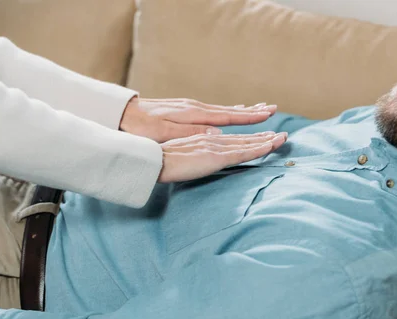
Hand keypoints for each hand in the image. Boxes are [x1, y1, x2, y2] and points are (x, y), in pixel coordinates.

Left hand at [120, 97, 276, 142]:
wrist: (123, 114)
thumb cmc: (141, 127)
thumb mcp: (164, 133)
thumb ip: (191, 132)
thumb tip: (217, 132)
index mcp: (193, 114)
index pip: (228, 116)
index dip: (249, 117)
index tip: (268, 116)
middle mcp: (195, 108)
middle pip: (229, 110)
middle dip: (252, 112)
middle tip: (273, 109)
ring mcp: (189, 107)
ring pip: (222, 109)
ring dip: (241, 110)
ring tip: (258, 109)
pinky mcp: (183, 110)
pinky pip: (212, 111)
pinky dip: (226, 111)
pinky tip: (229, 111)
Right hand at [158, 131, 286, 182]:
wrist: (152, 160)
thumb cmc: (159, 160)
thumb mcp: (178, 156)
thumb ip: (192, 154)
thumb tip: (204, 156)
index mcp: (202, 141)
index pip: (230, 140)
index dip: (246, 139)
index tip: (260, 137)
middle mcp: (211, 140)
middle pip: (242, 140)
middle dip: (262, 137)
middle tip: (279, 135)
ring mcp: (215, 147)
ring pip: (246, 144)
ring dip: (266, 141)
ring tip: (281, 138)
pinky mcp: (216, 157)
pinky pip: (243, 153)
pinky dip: (258, 149)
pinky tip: (270, 146)